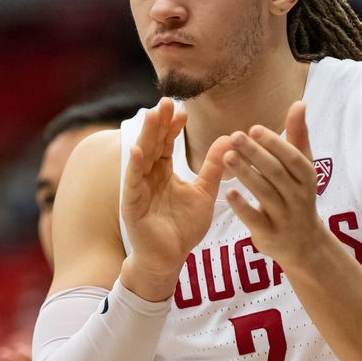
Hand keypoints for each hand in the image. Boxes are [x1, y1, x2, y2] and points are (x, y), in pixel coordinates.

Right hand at [121, 98, 229, 299]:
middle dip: (158, 123)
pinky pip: (132, 182)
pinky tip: (137, 150)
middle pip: (153, 144)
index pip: (166, 144)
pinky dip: (134, 166)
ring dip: (146, 136)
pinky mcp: (131, 205)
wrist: (170, 259)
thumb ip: (214, 167)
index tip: (182, 109)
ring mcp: (137, 189)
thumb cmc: (183, 229)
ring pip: (141, 157)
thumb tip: (230, 139)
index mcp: (163, 173)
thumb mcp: (204, 193)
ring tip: (152, 115)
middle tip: (166, 101)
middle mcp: (148, 177)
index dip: (172, 127)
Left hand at [223, 101, 326, 264]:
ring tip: (226, 158)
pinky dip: (243, 207)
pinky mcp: (269, 234)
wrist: (303, 244)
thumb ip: (298, 136)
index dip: (275, 144)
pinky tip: (228, 193)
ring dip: (246, 175)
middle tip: (234, 137)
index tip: (254, 129)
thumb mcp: (303, 168)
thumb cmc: (298, 195)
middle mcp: (298, 197)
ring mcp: (284, 217)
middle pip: (277, 174)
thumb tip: (300, 102)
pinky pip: (255, 220)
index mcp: (307, 178)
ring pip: (265, 194)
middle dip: (256, 155)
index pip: (293, 158)